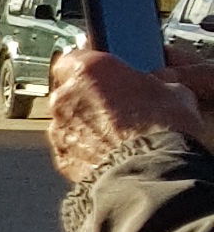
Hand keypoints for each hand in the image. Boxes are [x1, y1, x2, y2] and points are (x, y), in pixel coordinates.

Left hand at [43, 43, 213, 181]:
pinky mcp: (62, 159)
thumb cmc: (162, 129)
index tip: (106, 72)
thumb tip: (158, 85)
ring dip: (86, 125)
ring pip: (69, 120)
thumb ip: (152, 82)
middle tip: (118, 107)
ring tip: (117, 136)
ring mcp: (60, 129)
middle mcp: (65, 96)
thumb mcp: (172, 91)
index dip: (93, 65)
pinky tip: (109, 155)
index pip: (76, 56)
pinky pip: (71, 148)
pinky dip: (84, 151)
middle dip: (90, 97)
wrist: (151, 175)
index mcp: (88, 69)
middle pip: (70, 90)